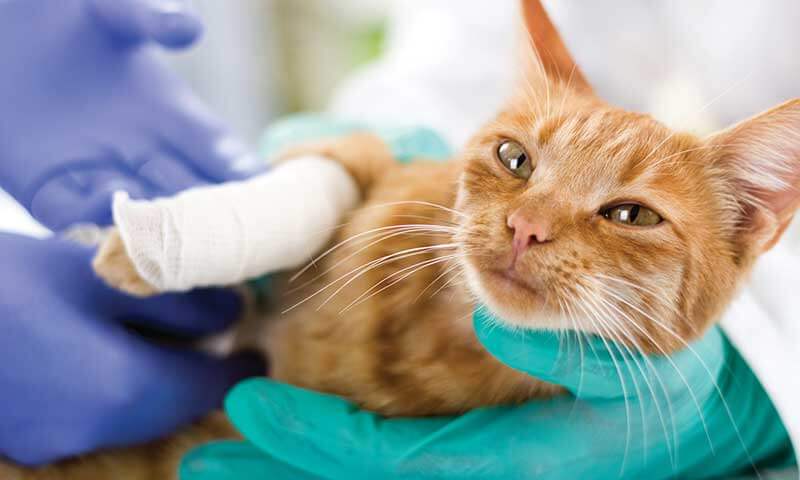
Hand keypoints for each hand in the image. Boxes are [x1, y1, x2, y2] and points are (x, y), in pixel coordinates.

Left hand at [0, 0, 259, 230]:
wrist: (2, 34)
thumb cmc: (68, 17)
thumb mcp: (114, 11)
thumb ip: (152, 18)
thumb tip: (190, 28)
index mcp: (172, 114)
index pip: (221, 154)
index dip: (244, 177)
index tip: (270, 198)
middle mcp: (144, 151)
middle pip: (190, 195)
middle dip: (214, 222)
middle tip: (238, 246)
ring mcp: (99, 173)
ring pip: (141, 215)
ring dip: (159, 233)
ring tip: (179, 251)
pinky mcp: (48, 188)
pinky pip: (76, 216)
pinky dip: (93, 224)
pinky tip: (111, 228)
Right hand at [0, 233, 261, 464]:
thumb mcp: (93, 276)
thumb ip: (173, 300)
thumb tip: (229, 313)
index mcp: (120, 391)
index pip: (204, 387)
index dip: (237, 368)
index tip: (259, 353)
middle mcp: (92, 430)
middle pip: (170, 404)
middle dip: (198, 374)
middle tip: (219, 340)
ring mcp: (52, 439)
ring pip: (132, 411)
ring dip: (159, 380)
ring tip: (171, 339)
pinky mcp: (22, 432)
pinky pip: (93, 414)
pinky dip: (117, 386)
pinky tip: (111, 351)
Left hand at [180, 309, 789, 479]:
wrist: (673, 421)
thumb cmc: (654, 389)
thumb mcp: (631, 365)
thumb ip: (571, 347)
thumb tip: (492, 316)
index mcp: (510, 459)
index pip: (392, 460)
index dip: (317, 437)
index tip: (249, 407)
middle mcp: (476, 470)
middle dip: (283, 469)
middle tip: (204, 455)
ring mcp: (465, 463)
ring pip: (368, 478)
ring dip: (296, 467)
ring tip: (223, 457)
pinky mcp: (464, 449)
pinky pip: (389, 460)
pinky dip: (334, 448)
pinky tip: (299, 437)